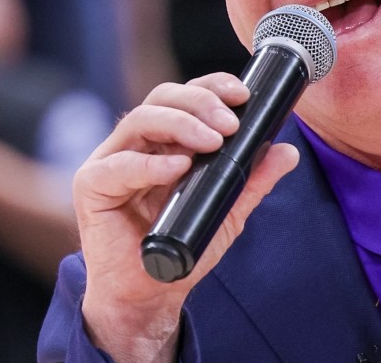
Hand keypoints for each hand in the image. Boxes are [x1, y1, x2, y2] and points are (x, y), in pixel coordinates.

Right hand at [73, 73, 298, 361]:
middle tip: (230, 123)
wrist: (151, 294)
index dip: (212, 86)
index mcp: (163, 140)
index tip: (243, 94)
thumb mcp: (229, 210)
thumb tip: (288, 152)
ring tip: (213, 141)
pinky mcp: (92, 187)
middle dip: (201, 102)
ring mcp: (111, 161)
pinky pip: (118, 165)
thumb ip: (254, 180)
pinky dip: (151, 163)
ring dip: (182, 124)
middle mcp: (135, 143)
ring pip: (141, 119)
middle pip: (162, 97)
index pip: (184, 96)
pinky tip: (179, 167)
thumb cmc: (184, 246)